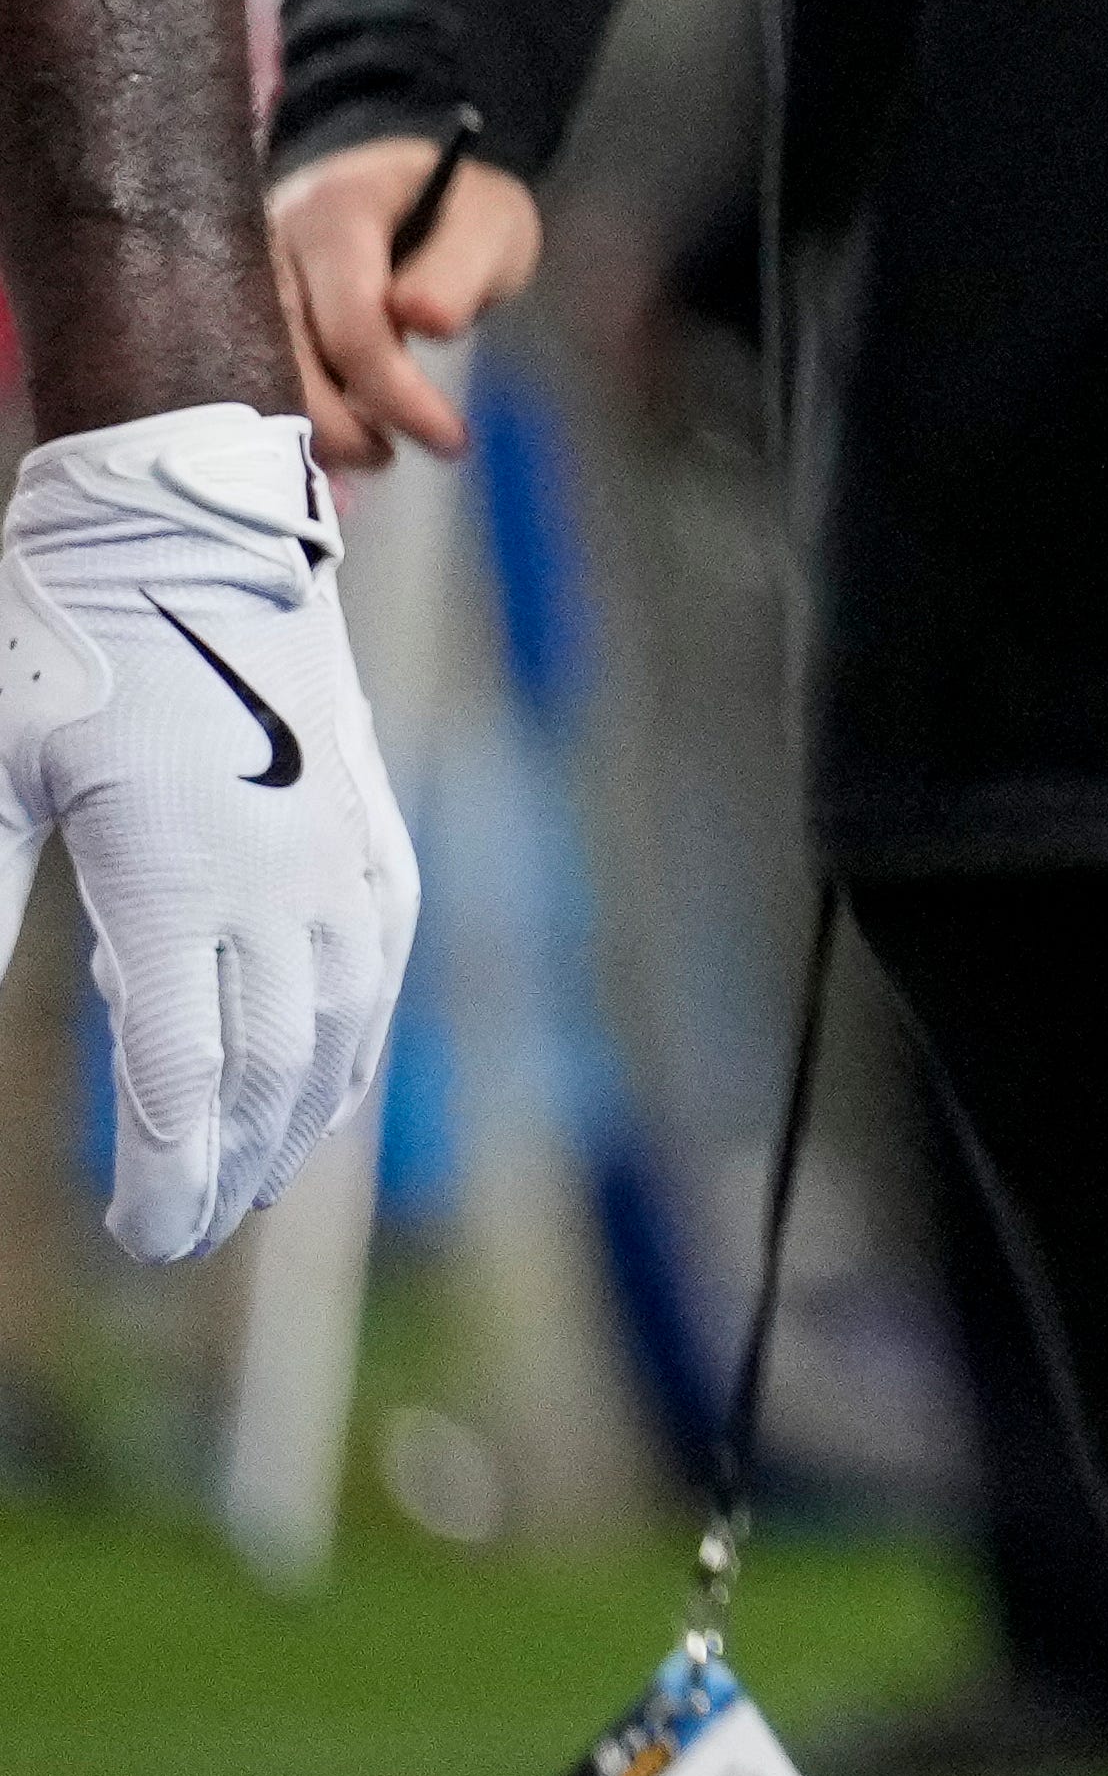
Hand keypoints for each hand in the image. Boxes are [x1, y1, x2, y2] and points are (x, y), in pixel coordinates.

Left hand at [0, 407, 416, 1262]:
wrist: (186, 535)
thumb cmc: (62, 653)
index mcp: (182, 879)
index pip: (187, 1077)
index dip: (168, 1174)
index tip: (138, 1236)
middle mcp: (281, 881)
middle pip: (274, 1073)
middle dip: (228, 1171)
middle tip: (176, 1240)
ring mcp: (338, 853)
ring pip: (341, 1029)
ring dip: (300, 1121)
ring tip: (250, 1184)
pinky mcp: (366, 827)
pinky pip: (377, 965)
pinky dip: (357, 1043)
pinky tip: (330, 1085)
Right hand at [258, 141, 537, 476]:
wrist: (410, 187)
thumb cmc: (456, 208)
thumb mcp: (488, 223)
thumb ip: (458, 267)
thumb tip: (423, 320)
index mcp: (338, 211)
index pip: (352, 321)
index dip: (395, 389)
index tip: (447, 437)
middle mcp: (270, 242)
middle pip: (282, 355)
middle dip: (336, 425)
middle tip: (388, 455)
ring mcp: (238, 275)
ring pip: (246, 373)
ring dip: (301, 431)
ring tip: (366, 453)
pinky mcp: (229, 308)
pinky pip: (239, 374)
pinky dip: (278, 423)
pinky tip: (320, 456)